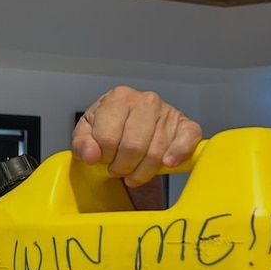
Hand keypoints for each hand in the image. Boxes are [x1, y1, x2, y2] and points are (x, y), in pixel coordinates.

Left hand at [72, 85, 202, 186]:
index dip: (103, 157)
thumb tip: (91, 156)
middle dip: (121, 167)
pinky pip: (188, 139)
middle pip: (133, 148)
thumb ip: (82, 145)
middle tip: (117, 169)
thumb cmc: (106, 128)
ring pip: (156, 153)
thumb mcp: (85, 134)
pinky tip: (168, 163)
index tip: (103, 159)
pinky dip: (178, 153)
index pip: (108, 138)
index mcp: (118, 98)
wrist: (128, 125)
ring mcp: (167, 111)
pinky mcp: (185, 124)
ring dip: (142, 172)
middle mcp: (145, 100)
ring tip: (133, 171)